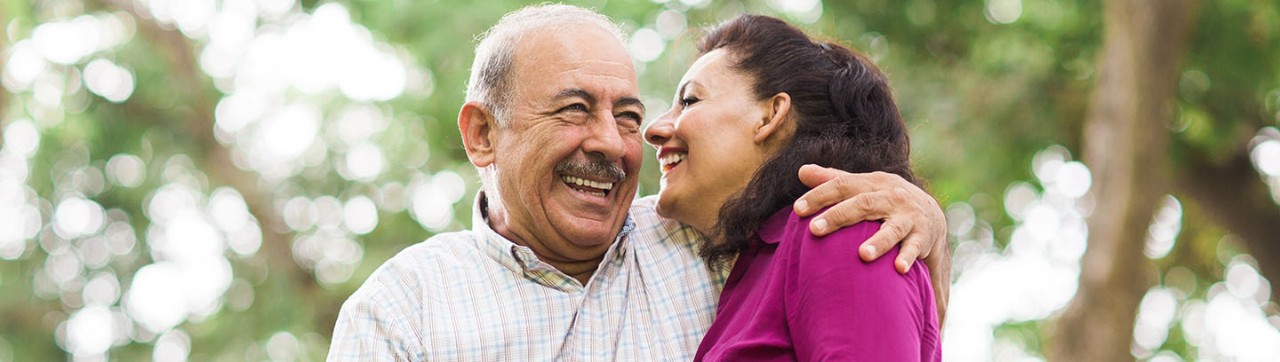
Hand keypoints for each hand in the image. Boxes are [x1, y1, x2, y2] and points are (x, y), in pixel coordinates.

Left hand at [792, 164, 950, 324]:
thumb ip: (833, 179)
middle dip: (838, 216)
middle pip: (862, 204)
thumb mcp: (863, 187)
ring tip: (862, 255)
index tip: (797, 209)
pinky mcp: (922, 236)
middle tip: (814, 230)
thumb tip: (802, 171)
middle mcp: (891, 196)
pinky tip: (899, 269)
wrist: (930, 214)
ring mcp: (908, 216)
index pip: (842, 185)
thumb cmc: (884, 200)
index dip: (820, 195)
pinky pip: (914, 247)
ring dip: (878, 242)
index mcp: (872, 183)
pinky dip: (908, 257)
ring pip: (892, 228)